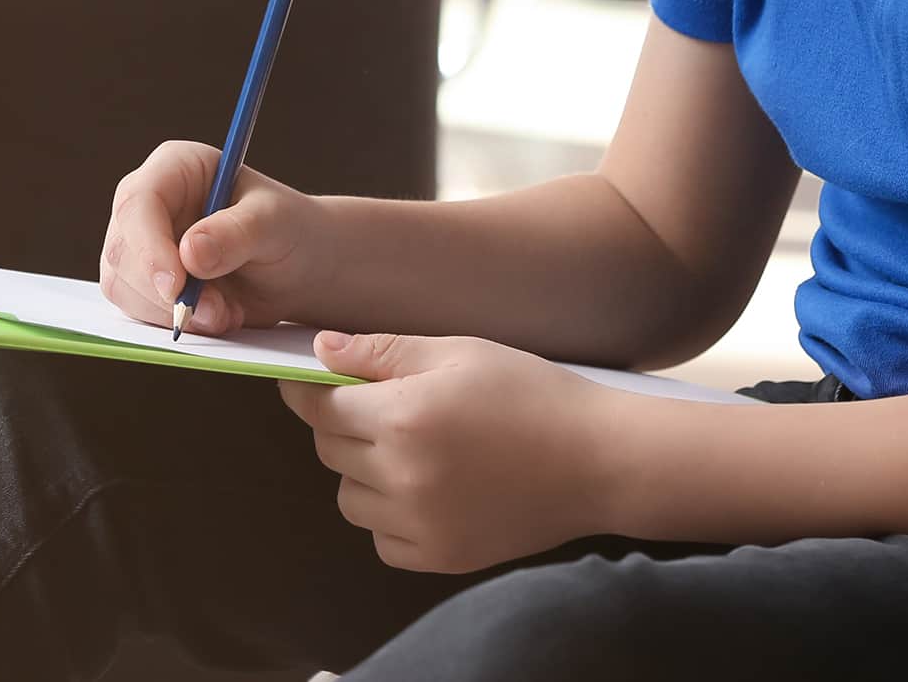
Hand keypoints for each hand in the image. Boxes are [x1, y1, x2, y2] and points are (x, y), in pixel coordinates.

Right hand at [99, 139, 326, 335]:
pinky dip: (176, 322)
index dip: (149, 246)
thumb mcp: (274, 223)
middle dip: (164, 291)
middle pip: (122, 248)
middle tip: (216, 311)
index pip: (138, 201)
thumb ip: (236, 233)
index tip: (176, 286)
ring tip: (226, 311)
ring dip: (173, 311)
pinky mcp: (141, 280)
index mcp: (175, 168)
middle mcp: (147, 202)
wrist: (295, 267)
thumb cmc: (286, 229)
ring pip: (122, 284)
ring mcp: (139, 242)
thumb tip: (190, 253)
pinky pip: (137, 310)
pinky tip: (216, 315)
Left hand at [279, 332, 620, 572]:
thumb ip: (382, 352)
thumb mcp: (459, 353)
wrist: (598, 460)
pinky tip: (428, 490)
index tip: (309, 383)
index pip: (320, 407)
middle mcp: (403, 477)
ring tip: (412, 451)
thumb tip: (319, 350)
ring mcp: (420, 524)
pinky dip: (391, 517)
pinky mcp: (440, 558)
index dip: (308, 391)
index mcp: (403, 418)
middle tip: (383, 409)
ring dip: (363, 473)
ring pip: (350, 498)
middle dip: (343, 426)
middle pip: (330, 451)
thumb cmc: (531, 393)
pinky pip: (382, 540)